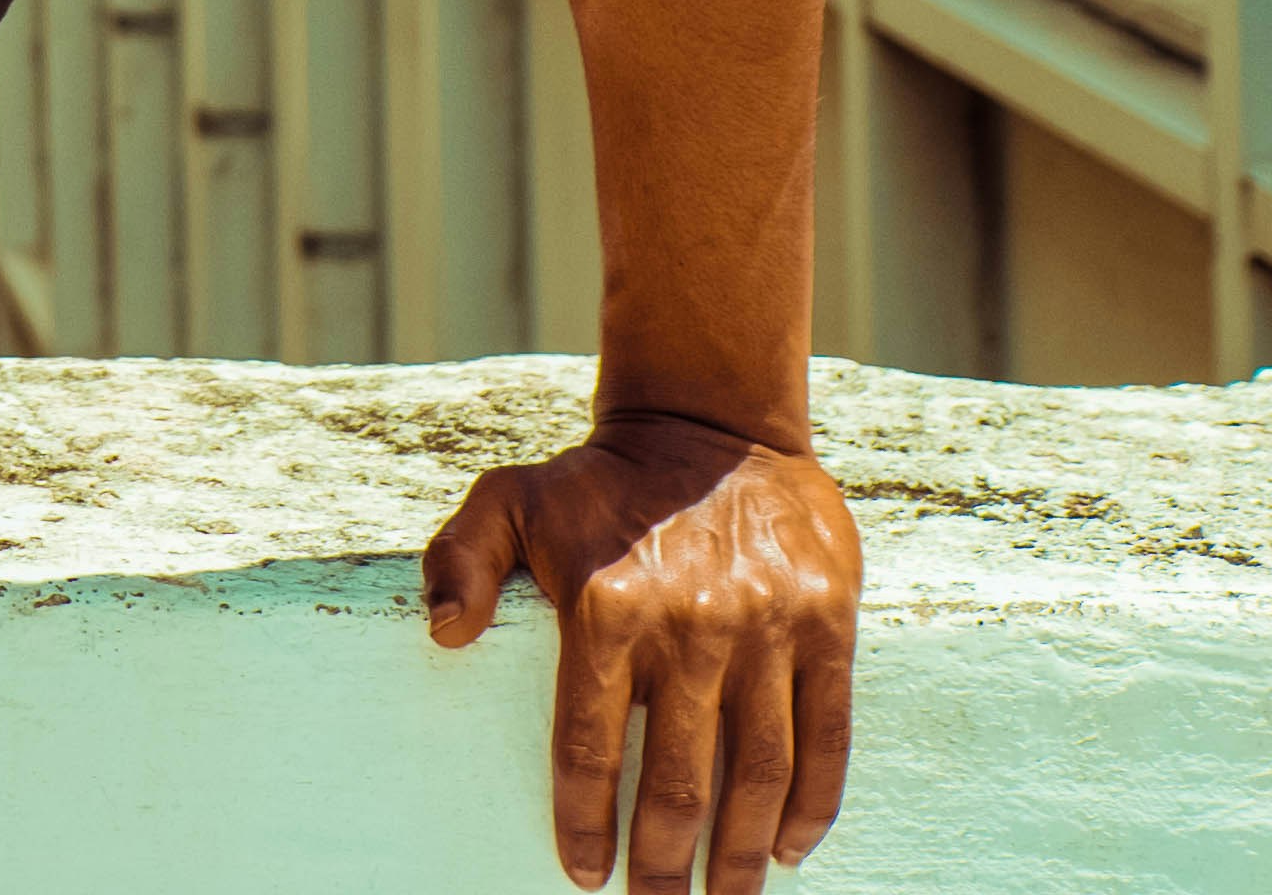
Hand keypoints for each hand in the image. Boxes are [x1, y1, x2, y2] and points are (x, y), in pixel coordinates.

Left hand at [422, 408, 858, 893]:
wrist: (712, 422)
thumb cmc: (599, 482)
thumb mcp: (508, 498)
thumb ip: (460, 560)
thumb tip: (442, 634)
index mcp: (604, 608)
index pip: (586, 744)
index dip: (584, 820)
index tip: (583, 875)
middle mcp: (687, 624)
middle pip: (677, 777)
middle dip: (665, 860)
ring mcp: (765, 626)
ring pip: (758, 770)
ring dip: (743, 851)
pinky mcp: (828, 621)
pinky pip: (826, 732)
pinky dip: (813, 801)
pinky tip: (793, 848)